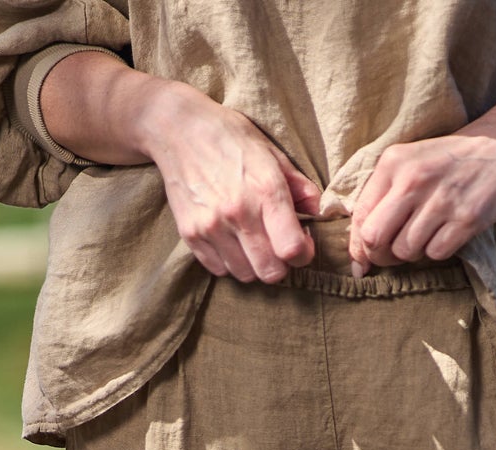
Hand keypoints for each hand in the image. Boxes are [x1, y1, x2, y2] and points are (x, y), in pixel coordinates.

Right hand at [137, 83, 321, 282]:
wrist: (177, 128)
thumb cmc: (230, 138)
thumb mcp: (271, 152)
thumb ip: (298, 185)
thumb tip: (318, 211)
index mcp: (266, 190)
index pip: (292, 249)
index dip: (304, 254)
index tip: (301, 241)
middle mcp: (238, 212)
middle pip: (271, 272)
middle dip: (281, 264)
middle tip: (277, 245)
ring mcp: (212, 226)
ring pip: (246, 275)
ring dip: (254, 265)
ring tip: (251, 241)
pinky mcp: (190, 234)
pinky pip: (219, 270)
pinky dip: (229, 262)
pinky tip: (230, 240)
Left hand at [346, 130, 495, 274]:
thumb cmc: (447, 161)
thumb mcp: (409, 163)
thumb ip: (380, 199)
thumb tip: (358, 256)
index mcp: (393, 163)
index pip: (361, 218)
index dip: (358, 247)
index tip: (364, 261)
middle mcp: (413, 180)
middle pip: (376, 239)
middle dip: (380, 256)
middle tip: (392, 254)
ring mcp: (441, 200)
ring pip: (406, 251)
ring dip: (413, 253)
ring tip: (425, 236)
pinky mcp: (466, 219)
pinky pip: (436, 254)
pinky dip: (437, 251)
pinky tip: (444, 234)